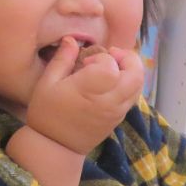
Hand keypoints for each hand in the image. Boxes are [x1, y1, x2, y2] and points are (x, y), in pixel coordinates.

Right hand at [26, 37, 144, 154]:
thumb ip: (62, 59)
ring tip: (113, 68)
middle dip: (127, 58)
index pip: (111, 65)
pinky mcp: (119, 117)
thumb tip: (71, 40)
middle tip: (111, 56)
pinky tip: (112, 83)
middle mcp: (108, 100)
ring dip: (131, 70)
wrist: (55, 146)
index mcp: (89, 89)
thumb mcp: (46, 83)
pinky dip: (129, 83)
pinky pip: (133, 96)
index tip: (86, 61)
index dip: (103, 57)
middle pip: (135, 73)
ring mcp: (117, 110)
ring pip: (139, 84)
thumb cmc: (47, 113)